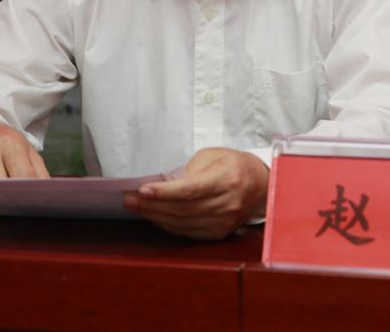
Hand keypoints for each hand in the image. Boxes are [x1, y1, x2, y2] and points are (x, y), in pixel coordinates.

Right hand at [0, 116, 48, 208]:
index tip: (35, 203)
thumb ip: (39, 173)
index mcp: (8, 143)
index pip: (22, 176)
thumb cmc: (5, 144)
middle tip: (21, 207)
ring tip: (5, 205)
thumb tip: (47, 197)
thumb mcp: (27, 150)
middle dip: (13, 201)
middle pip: (2, 189)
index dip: (30, 193)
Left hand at [123, 148, 268, 239]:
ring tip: (136, 207)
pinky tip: (155, 216)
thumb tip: (162, 185)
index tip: (142, 190)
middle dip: (152, 204)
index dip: (164, 192)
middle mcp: (228, 202)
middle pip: (182, 208)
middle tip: (129, 198)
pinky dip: (168, 225)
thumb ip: (188, 170)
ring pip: (182, 223)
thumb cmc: (234, 165)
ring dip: (155, 216)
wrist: (260, 184)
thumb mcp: (212, 155)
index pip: (191, 189)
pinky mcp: (220, 233)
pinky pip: (188, 232)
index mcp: (227, 178)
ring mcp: (225, 221)